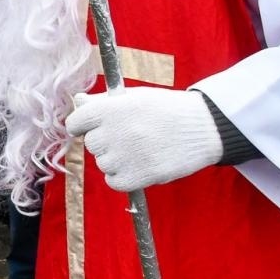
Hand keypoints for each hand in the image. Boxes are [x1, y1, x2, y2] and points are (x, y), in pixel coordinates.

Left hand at [65, 87, 221, 191]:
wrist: (204, 127)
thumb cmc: (167, 109)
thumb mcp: (134, 97)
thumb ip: (102, 101)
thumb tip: (78, 102)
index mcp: (110, 109)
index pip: (75, 122)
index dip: (83, 125)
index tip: (92, 127)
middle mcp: (113, 132)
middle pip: (91, 144)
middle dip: (105, 141)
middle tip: (130, 136)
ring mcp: (124, 156)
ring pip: (103, 163)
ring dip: (116, 160)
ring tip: (141, 149)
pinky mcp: (138, 176)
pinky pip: (114, 181)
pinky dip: (122, 177)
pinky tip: (139, 165)